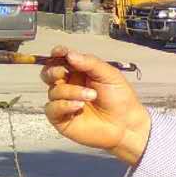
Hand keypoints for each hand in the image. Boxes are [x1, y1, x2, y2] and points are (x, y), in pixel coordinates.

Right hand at [41, 47, 150, 165]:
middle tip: (63, 72)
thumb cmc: (120, 98)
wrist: (126, 124)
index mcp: (79, 73)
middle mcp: (69, 86)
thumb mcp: (109, 75)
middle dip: (53, 71)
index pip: (62, 60)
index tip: (59, 52)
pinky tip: (79, 106)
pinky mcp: (61, 119)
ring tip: (91, 96)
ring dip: (71, 91)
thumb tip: (69, 54)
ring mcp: (64, 102)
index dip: (58, 54)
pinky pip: (52, 109)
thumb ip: (90, 63)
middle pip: (49, 74)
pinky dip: (63, 105)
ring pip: (53, 91)